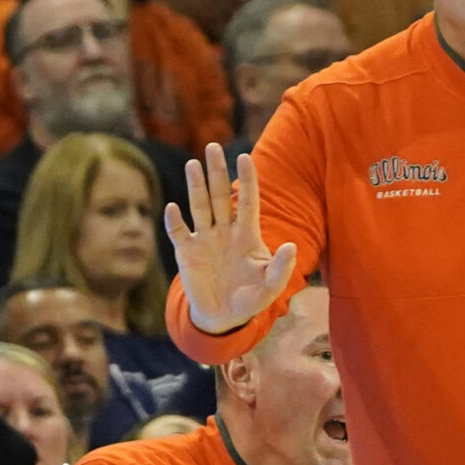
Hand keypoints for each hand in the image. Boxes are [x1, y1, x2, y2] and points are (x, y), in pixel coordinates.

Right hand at [167, 143, 299, 333]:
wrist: (224, 317)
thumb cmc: (250, 299)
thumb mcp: (271, 288)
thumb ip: (282, 268)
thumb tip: (291, 247)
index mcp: (246, 235)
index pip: (247, 202)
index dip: (247, 180)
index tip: (245, 157)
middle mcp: (224, 232)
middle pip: (220, 196)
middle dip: (216, 172)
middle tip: (213, 146)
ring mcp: (204, 240)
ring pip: (199, 207)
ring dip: (196, 186)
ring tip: (193, 163)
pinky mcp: (186, 252)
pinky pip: (179, 232)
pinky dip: (175, 221)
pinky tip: (173, 208)